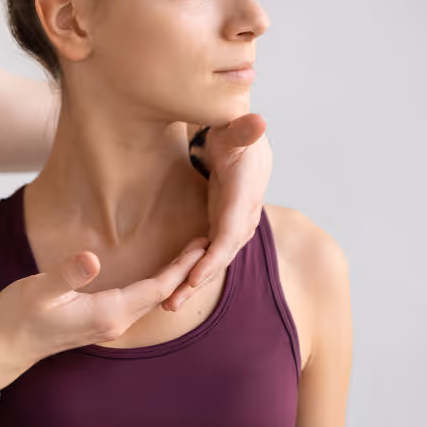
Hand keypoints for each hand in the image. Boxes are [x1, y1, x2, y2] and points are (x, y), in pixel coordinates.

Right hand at [0, 239, 207, 390]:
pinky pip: (138, 304)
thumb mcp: (39, 290)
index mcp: (107, 312)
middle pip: (160, 295)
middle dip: (184, 270)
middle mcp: (114, 323)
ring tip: (187, 256)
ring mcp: (108, 327)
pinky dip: (154, 287)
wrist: (7, 348)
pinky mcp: (100, 325)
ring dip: (171, 280)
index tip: (200, 243)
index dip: (180, 266)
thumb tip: (92, 259)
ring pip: (151, 301)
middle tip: (205, 242)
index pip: (156, 288)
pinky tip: (156, 277)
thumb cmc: (19, 317)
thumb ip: (67, 274)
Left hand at [164, 114, 271, 310]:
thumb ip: (242, 130)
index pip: (230, 233)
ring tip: (169, 304)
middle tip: (171, 303)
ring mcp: (235, 223)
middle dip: (198, 281)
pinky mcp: (223, 226)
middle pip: (221, 255)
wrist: (241, 140)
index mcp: (244, 195)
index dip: (214, 258)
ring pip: (214, 259)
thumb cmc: (233, 131)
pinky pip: (209, 254)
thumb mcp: (234, 129)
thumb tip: (257, 122)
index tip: (195, 278)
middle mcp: (244, 215)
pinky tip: (173, 287)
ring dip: (193, 282)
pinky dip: (193, 271)